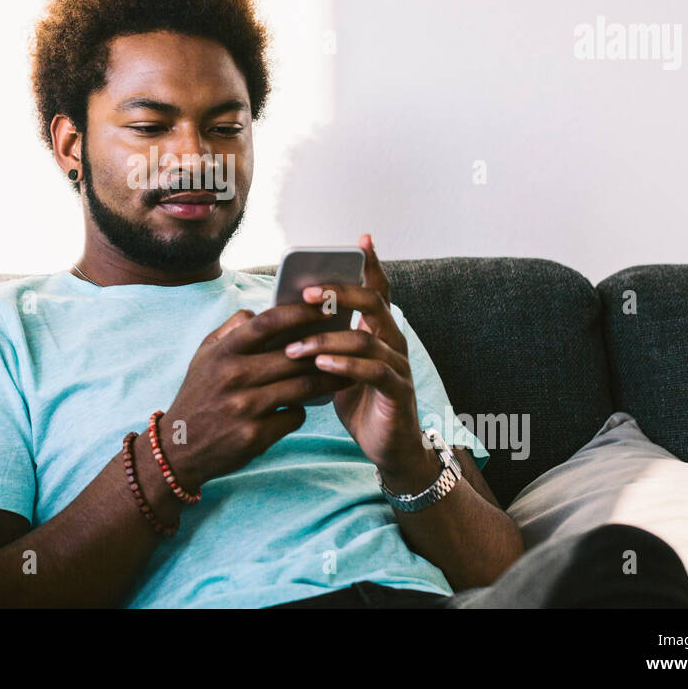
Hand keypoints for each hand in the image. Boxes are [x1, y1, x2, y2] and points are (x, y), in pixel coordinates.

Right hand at [159, 301, 357, 490]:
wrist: (178, 448)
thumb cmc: (198, 395)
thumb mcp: (204, 356)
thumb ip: (230, 330)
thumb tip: (258, 310)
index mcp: (223, 352)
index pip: (267, 323)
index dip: (300, 313)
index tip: (325, 308)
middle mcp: (234, 377)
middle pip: (294, 356)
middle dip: (326, 348)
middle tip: (350, 342)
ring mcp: (245, 408)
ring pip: (302, 387)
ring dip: (327, 380)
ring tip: (347, 374)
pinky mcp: (255, 436)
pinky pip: (294, 416)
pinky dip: (303, 409)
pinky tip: (304, 406)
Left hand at [283, 234, 433, 488]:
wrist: (387, 448)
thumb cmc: (359, 403)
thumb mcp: (337, 366)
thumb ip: (325, 341)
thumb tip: (288, 317)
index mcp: (379, 331)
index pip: (378, 291)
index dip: (372, 265)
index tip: (362, 240)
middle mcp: (393, 342)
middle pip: (374, 304)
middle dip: (341, 294)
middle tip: (308, 293)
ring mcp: (399, 365)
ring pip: (367, 338)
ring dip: (327, 339)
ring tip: (297, 347)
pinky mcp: (398, 391)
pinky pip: (374, 371)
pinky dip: (345, 365)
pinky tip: (321, 365)